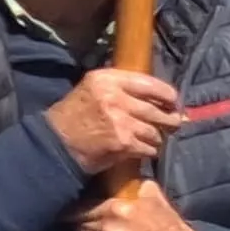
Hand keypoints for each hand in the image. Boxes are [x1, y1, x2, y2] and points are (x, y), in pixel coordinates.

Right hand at [45, 66, 182, 176]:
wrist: (56, 143)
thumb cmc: (76, 115)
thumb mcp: (93, 89)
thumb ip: (122, 87)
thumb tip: (162, 98)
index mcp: (107, 79)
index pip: (150, 84)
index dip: (168, 95)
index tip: (173, 101)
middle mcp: (115, 97)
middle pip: (157, 110)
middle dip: (169, 120)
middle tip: (173, 123)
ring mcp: (120, 121)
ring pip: (155, 131)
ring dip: (156, 137)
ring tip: (151, 138)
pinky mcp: (123, 142)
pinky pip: (149, 147)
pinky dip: (149, 150)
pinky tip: (141, 149)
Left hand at [69, 181, 202, 230]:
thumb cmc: (170, 229)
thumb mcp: (155, 198)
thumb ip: (134, 185)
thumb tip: (123, 174)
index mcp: (114, 211)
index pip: (79, 209)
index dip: (76, 211)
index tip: (75, 213)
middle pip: (76, 229)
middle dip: (79, 227)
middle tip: (84, 227)